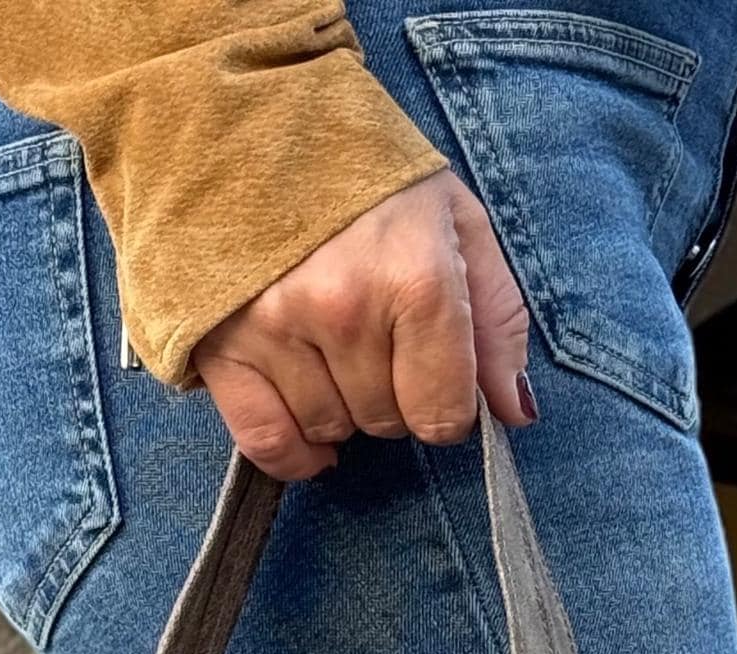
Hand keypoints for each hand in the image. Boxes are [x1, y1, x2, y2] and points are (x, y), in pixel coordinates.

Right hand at [192, 171, 534, 481]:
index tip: (432, 370)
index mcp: (415, 279)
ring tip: (332, 344)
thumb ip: (495, 319)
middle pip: (387, 422)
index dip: (445, 403)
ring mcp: (277, 330)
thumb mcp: (455, 221)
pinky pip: (267, 442)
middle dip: (391, 394)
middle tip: (375, 334)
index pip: (443, 413)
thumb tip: (514, 412)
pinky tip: (308, 426)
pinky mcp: (223, 345)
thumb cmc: (367, 173)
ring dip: (341, 406)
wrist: (253, 120)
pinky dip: (293, 450)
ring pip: (331, 430)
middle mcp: (345, 310)